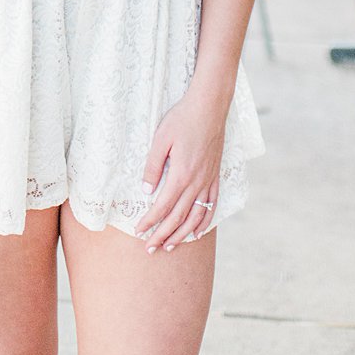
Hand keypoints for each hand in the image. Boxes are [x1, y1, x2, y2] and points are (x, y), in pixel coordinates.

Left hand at [134, 87, 226, 252]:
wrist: (209, 107)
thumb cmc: (182, 119)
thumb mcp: (161, 139)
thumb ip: (153, 166)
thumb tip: (145, 191)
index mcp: (180, 174)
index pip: (162, 206)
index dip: (150, 221)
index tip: (139, 231)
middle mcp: (196, 183)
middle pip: (178, 217)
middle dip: (162, 235)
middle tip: (149, 248)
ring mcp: (208, 181)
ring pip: (195, 217)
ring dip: (182, 234)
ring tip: (170, 246)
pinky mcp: (215, 176)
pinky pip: (211, 206)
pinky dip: (204, 222)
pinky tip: (197, 232)